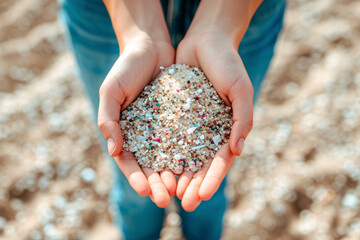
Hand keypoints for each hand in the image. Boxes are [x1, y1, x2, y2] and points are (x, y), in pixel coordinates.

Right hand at [99, 0, 175, 207]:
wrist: (150, 46)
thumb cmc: (126, 68)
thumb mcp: (111, 91)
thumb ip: (109, 119)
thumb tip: (114, 151)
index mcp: (125, 132)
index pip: (128, 162)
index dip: (135, 177)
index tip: (145, 190)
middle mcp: (145, 135)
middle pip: (150, 166)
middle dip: (157, 184)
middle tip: (166, 200)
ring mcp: (164, 128)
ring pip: (170, 158)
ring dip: (174, 176)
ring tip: (182, 190)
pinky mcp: (182, 119)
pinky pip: (186, 139)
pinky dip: (190, 154)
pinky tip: (197, 167)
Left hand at [175, 0, 259, 208]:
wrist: (206, 40)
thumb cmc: (228, 63)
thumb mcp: (241, 89)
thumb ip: (243, 118)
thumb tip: (238, 151)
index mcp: (226, 130)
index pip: (220, 162)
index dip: (212, 180)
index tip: (201, 196)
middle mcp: (207, 131)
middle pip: (199, 164)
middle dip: (191, 184)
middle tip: (181, 203)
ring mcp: (190, 124)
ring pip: (181, 155)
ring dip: (175, 175)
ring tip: (165, 191)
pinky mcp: (173, 114)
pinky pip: (166, 135)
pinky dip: (161, 152)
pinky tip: (152, 166)